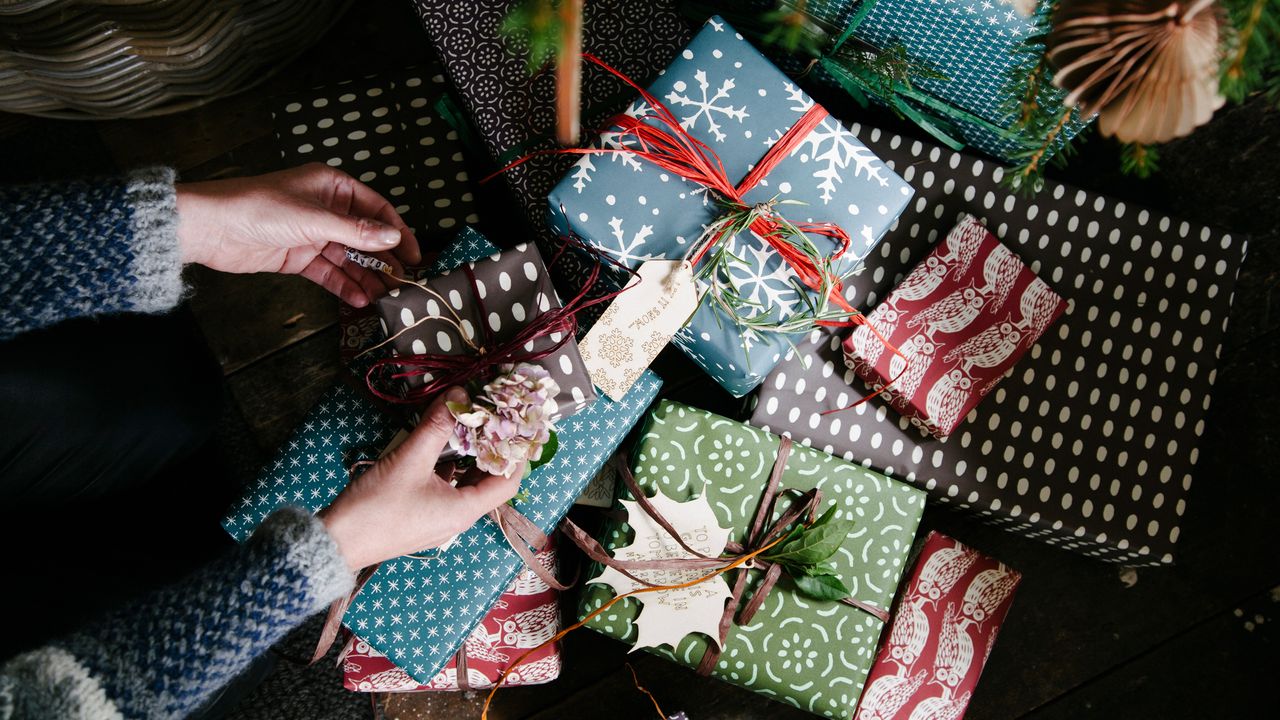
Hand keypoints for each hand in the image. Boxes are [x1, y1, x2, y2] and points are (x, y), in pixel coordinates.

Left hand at [175, 163, 420, 307]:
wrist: (210, 228)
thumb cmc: (258, 208)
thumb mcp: (313, 218)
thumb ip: (355, 231)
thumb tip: (393, 237)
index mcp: (332, 186)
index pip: (376, 208)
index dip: (397, 231)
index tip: (414, 253)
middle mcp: (325, 209)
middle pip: (364, 237)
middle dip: (383, 260)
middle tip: (403, 281)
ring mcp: (312, 235)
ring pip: (348, 258)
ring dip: (366, 277)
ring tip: (384, 297)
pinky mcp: (298, 258)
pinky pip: (328, 273)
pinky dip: (343, 286)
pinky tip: (359, 299)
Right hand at [320, 388, 523, 570]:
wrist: (335, 543)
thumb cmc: (375, 507)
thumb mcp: (409, 460)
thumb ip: (437, 426)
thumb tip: (459, 395)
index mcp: (464, 510)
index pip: (507, 482)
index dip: (516, 454)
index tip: (516, 426)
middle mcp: (457, 517)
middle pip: (489, 481)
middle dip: (492, 450)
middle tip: (492, 420)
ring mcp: (440, 519)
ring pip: (467, 484)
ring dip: (469, 457)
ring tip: (468, 427)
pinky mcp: (422, 515)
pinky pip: (447, 489)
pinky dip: (450, 467)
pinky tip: (441, 446)